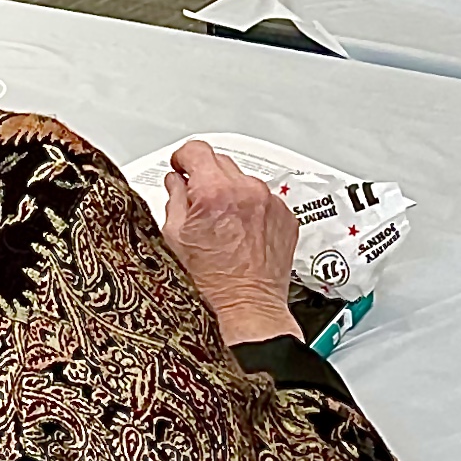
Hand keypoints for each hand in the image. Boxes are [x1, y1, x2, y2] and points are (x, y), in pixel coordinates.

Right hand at [160, 141, 300, 347]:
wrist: (246, 309)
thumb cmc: (211, 284)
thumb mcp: (174, 238)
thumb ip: (174, 199)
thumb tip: (177, 182)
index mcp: (215, 192)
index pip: (196, 150)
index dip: (183, 158)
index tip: (181, 167)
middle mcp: (247, 192)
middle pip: (220, 162)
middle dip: (206, 178)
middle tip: (198, 204)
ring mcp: (270, 204)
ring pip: (244, 182)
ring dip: (231, 194)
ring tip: (222, 227)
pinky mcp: (286, 218)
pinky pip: (264, 201)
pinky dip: (252, 210)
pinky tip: (241, 235)